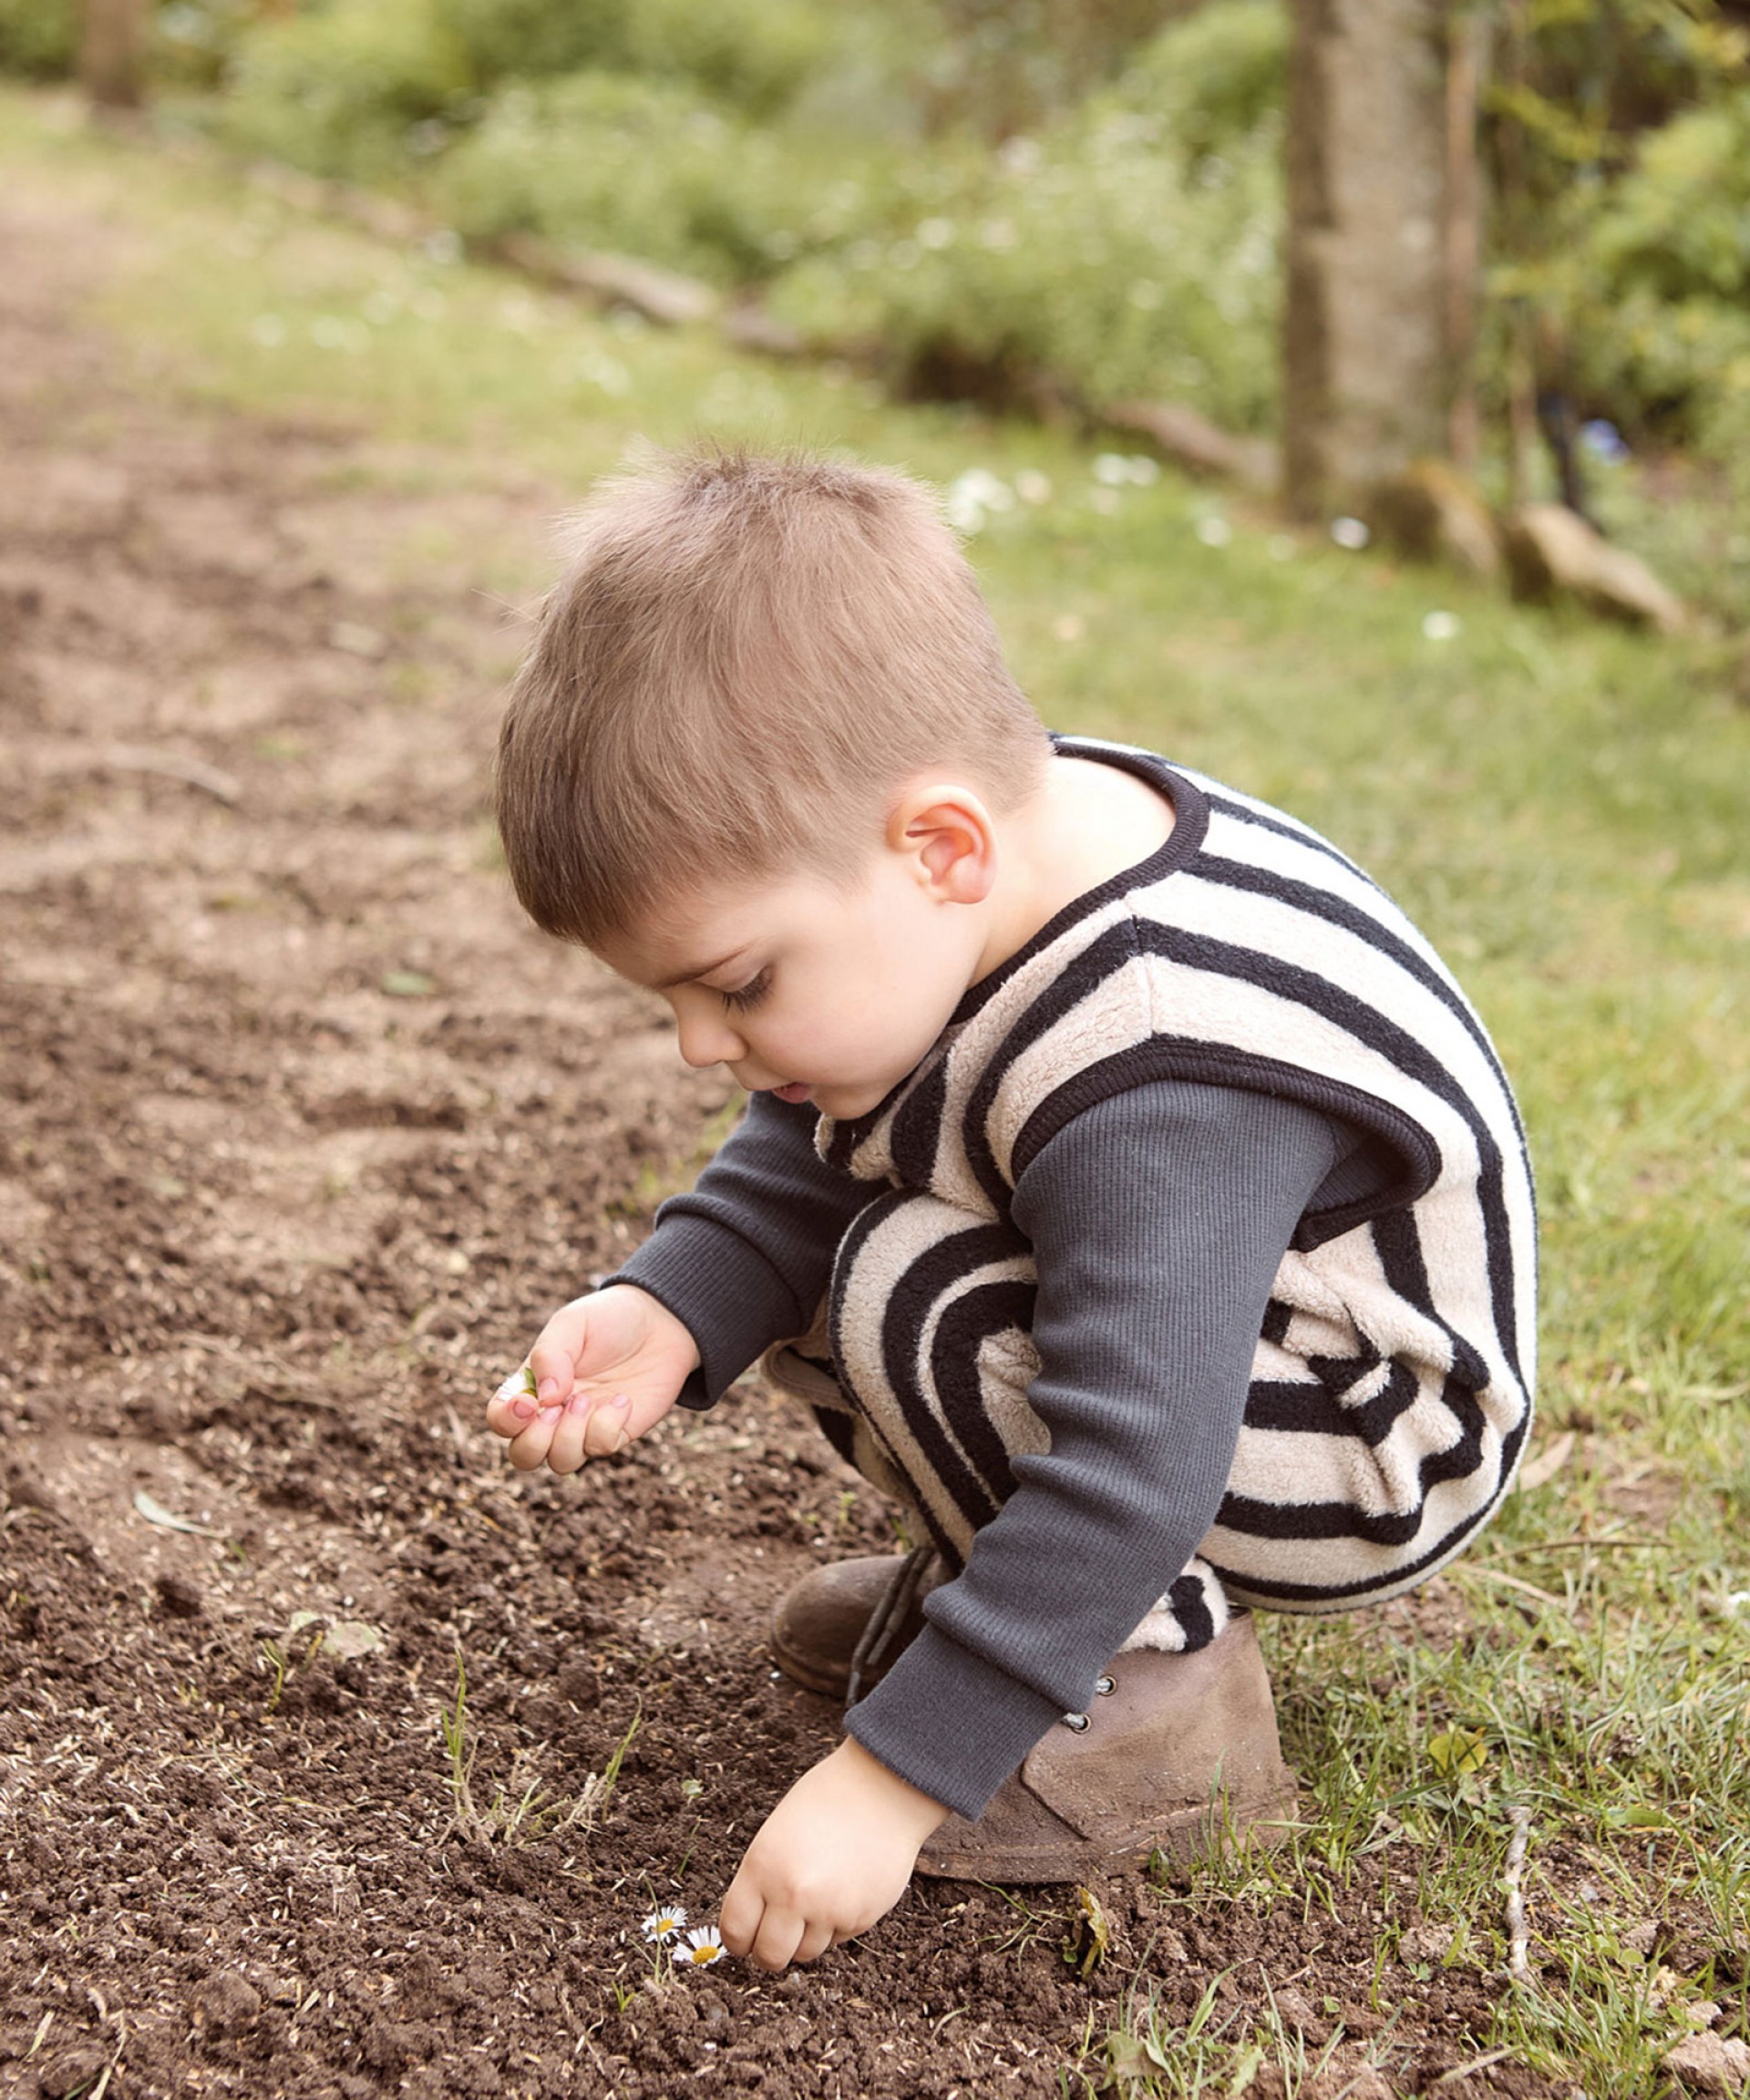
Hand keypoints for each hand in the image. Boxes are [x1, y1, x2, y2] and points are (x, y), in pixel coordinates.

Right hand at [484, 1284, 699, 1474]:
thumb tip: (544, 1400)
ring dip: (570, 1436)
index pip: (501, 1418)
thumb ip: (549, 1356)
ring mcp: (584, 1427)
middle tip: (559, 1407)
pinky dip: (607, 1426)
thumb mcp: (572, 1324)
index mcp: (532, 1386)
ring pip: (560, 1462)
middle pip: (523, 1456)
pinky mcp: (616, 1433)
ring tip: (586, 1400)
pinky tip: (622, 1399)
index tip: (528, 1404)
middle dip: (534, 1441)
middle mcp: (553, 1414)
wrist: (660, 1322)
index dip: (505, 1420)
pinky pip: (601, 1448)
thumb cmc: (607, 1320)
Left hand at [719, 1738, 947, 1969]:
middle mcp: (792, 1895)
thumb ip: (762, 1881)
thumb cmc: (825, 1803)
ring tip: (815, 1902)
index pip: (735, 1931)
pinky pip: (837, 1939)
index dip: (737, 1941)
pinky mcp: (860, 1919)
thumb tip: (751, 1928)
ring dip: (805, 1937)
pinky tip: (842, 1890)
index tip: (744, 1940)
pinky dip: (835, 1925)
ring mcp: (828, 1910)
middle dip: (768, 1952)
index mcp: (762, 1867)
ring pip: (805, 1953)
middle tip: (775, 1937)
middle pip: (769, 1956)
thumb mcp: (776, 1835)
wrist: (882, 1789)